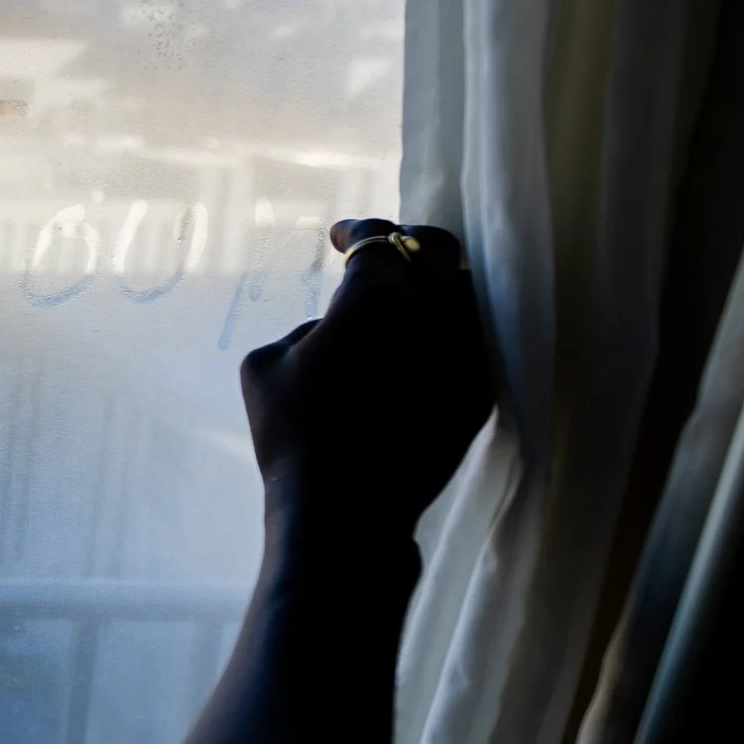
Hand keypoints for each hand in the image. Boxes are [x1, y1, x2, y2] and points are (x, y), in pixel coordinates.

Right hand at [240, 220, 492, 532]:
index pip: (380, 239)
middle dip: (408, 243)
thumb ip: (304, 328)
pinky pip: (470, 344)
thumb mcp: (265, 366)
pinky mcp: (477, 395)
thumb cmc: (294, 436)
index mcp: (377, 298)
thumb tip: (331, 329)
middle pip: (438, 250)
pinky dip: (446, 336)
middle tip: (384, 254)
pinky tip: (418, 354)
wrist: (346, 510)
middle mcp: (433, 315)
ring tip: (405, 305)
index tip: (342, 238)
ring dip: (433, 289)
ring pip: (463, 295)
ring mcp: (464, 355)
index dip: (358, 232)